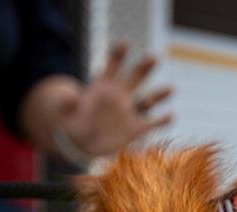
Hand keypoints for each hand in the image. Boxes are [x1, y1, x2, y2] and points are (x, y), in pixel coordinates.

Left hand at [61, 43, 173, 157]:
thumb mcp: (65, 112)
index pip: (112, 67)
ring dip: (159, 95)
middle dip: (143, 68)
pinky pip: (152, 123)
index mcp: (103, 87)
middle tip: (153, 57)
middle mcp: (120, 96)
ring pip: (148, 100)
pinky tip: (170, 116)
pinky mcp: (136, 129)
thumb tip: (67, 96)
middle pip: (134, 78)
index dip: (118, 55)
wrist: (81, 142)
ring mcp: (130, 112)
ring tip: (171, 88)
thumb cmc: (72, 123)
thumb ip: (66, 103)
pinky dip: (162, 121)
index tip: (126, 43)